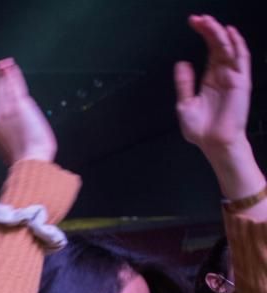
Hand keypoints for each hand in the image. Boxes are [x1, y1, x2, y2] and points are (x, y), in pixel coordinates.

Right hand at [0, 58, 55, 165]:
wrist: (29, 160)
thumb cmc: (25, 159)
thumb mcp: (11, 148)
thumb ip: (9, 136)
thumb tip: (14, 133)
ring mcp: (7, 109)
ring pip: (4, 87)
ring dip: (4, 74)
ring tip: (5, 63)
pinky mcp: (18, 104)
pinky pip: (15, 85)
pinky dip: (13, 75)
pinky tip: (12, 67)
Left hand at [175, 15, 250, 155]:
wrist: (213, 143)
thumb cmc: (201, 129)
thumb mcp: (184, 104)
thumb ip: (183, 83)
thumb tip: (181, 63)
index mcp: (210, 78)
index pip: (209, 49)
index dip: (203, 34)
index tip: (193, 22)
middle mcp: (222, 75)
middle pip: (218, 45)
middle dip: (209, 29)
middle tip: (199, 18)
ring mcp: (233, 77)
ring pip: (229, 48)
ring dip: (220, 33)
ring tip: (210, 22)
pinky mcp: (241, 82)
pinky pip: (241, 60)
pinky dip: (237, 45)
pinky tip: (230, 33)